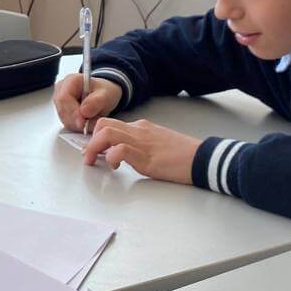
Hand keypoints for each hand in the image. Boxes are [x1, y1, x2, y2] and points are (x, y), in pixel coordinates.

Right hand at [52, 73, 122, 132]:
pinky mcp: (61, 112)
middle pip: (62, 109)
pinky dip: (77, 126)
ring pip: (64, 118)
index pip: (64, 97)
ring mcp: (59, 102)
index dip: (72, 111)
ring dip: (78, 124)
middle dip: (77, 120)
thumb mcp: (106, 94)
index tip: (83, 123)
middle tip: (91, 124)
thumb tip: (84, 111)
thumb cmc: (103, 92)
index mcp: (71, 80)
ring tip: (92, 120)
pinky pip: (66, 123)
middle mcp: (61, 90)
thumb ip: (97, 101)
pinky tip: (86, 122)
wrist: (102, 97)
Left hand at [80, 117, 199, 183]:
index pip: (111, 123)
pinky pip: (120, 149)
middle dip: (91, 140)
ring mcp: (141, 142)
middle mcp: (138, 130)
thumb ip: (139, 146)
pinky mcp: (146, 156)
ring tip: (95, 161)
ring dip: (95, 147)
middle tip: (89, 156)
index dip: (96, 136)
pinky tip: (116, 167)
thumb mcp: (157, 145)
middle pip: (104, 124)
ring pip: (107, 133)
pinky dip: (112, 157)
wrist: (201, 158)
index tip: (93, 149)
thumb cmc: (182, 155)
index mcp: (141, 127)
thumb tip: (121, 154)